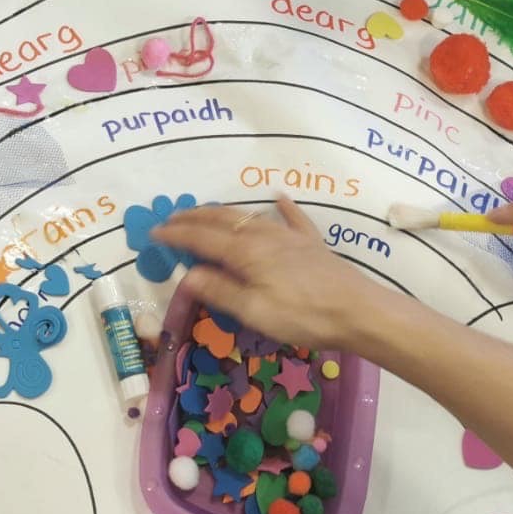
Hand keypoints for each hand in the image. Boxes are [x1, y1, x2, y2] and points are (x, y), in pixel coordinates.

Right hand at [153, 198, 380, 349]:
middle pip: (222, 221)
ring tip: (205, 213)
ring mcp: (289, 236)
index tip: (154, 233)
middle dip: (193, 218)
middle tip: (171, 219)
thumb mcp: (254, 311)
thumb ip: (220, 290)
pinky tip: (278, 197)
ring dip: (222, 213)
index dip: (176, 235)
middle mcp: (263, 236)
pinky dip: (282, 207)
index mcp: (245, 252)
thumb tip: (186, 275)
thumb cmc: (302, 315)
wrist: (358, 311)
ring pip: (249, 216)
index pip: (201, 239)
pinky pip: (293, 218)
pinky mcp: (311, 243)